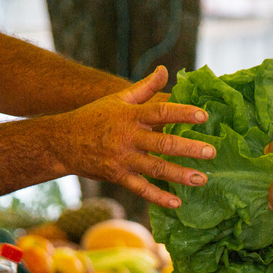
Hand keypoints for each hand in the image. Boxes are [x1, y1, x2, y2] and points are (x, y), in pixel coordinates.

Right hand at [56, 66, 214, 208]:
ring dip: (180, 175)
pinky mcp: (117, 176)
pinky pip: (141, 189)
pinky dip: (159, 197)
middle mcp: (128, 137)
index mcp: (131, 115)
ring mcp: (122, 158)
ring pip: (155, 168)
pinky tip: (177, 203)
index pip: (161, 111)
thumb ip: (145, 87)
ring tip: (202, 179)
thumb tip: (164, 70)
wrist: (61, 141)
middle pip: (163, 143)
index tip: (204, 116)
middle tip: (211, 152)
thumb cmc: (94, 117)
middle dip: (189, 148)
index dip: (183, 113)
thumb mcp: (118, 99)